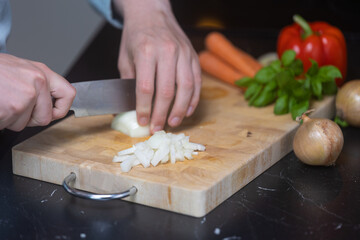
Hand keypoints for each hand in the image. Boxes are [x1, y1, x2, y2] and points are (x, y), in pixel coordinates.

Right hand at [0, 53, 75, 130]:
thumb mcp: (18, 70)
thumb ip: (35, 84)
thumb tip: (47, 102)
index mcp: (41, 72)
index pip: (68, 94)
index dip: (61, 109)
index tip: (54, 113)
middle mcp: (37, 82)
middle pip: (45, 118)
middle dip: (28, 119)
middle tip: (12, 105)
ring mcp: (26, 95)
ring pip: (24, 124)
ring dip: (10, 119)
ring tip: (1, 100)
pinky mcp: (13, 107)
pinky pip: (9, 125)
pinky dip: (1, 120)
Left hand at [114, 0, 201, 133]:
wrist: (152, 13)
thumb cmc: (136, 36)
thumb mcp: (125, 57)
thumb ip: (128, 83)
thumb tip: (127, 109)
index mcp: (146, 50)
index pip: (146, 87)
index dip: (144, 108)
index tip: (143, 121)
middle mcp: (167, 51)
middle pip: (167, 90)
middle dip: (162, 114)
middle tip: (157, 128)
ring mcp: (183, 52)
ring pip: (186, 87)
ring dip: (180, 110)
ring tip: (173, 123)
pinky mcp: (193, 55)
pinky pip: (197, 80)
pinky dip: (194, 98)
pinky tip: (187, 110)